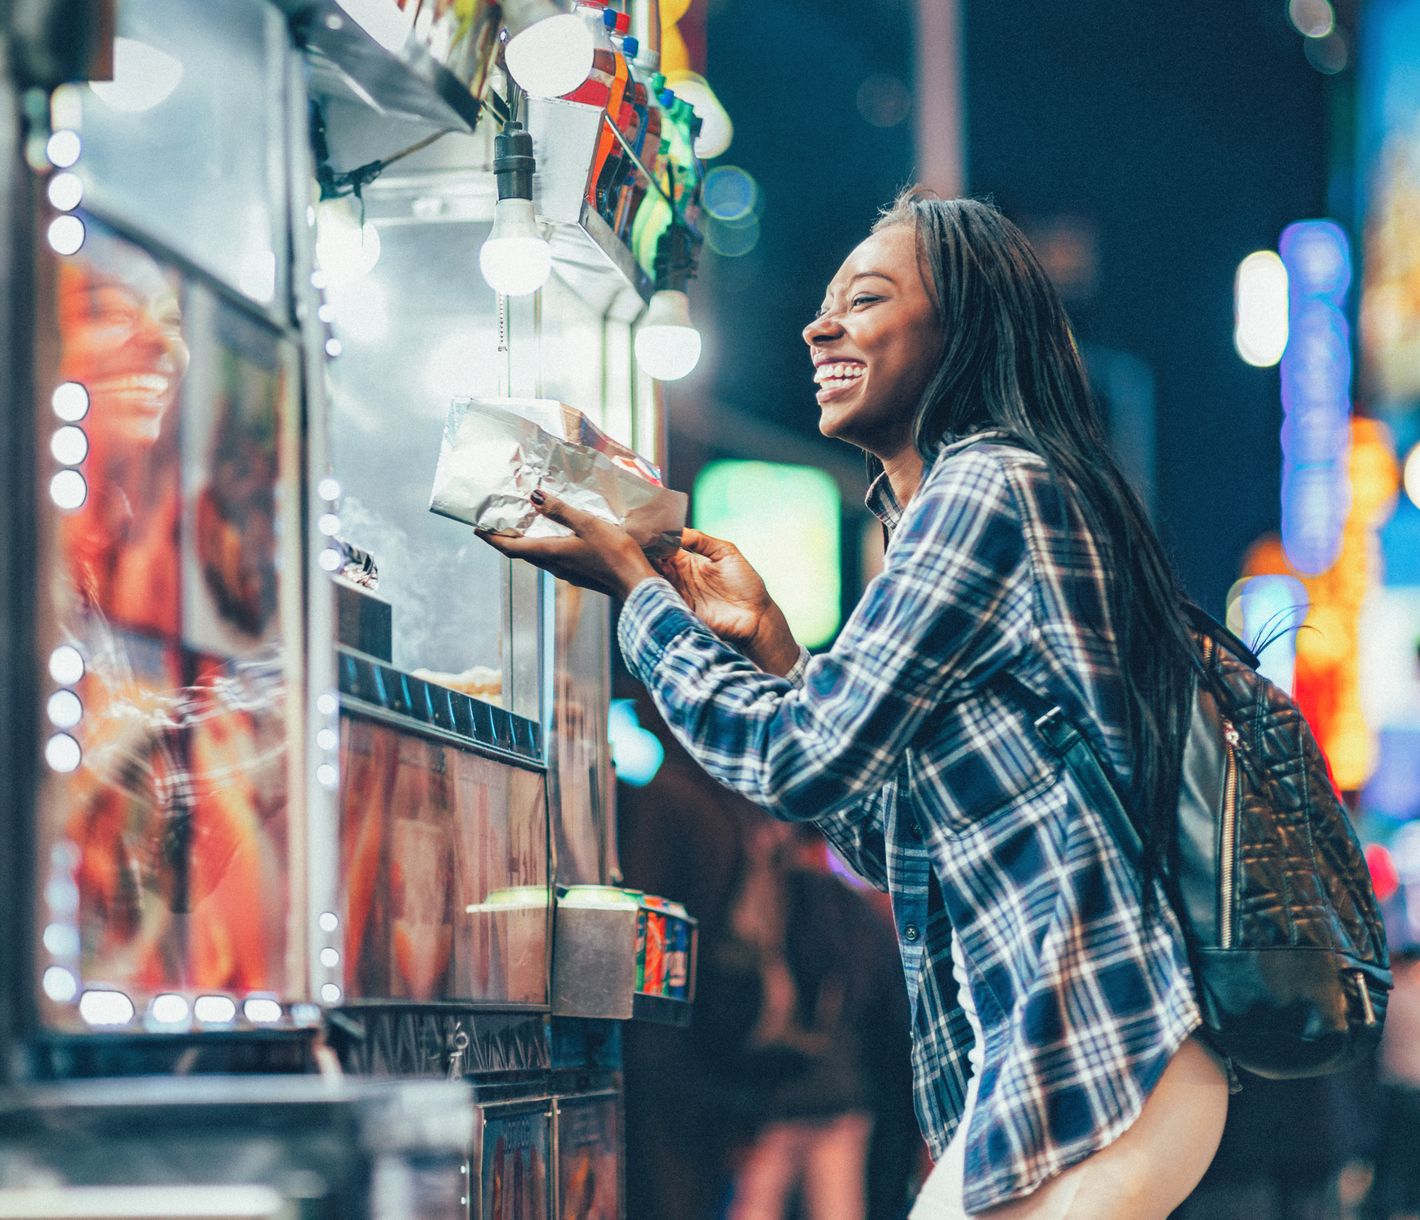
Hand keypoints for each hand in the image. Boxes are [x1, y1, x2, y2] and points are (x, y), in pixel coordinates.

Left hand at [475, 489, 656, 598]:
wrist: (637, 583)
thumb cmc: (614, 552)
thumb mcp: (587, 524)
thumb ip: (560, 510)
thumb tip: (534, 497)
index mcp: (550, 553)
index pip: (511, 547)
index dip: (492, 539)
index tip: (477, 530)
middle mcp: (554, 566)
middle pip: (522, 553)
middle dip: (508, 539)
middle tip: (499, 524)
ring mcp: (567, 573)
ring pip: (539, 556)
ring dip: (528, 543)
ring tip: (524, 527)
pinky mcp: (580, 575)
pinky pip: (555, 559)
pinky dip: (546, 547)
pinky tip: (556, 538)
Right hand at [655, 529, 799, 675]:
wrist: (756, 615)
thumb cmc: (746, 583)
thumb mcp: (726, 552)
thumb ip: (702, 540)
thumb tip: (679, 531)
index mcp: (690, 563)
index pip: (667, 550)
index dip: (657, 543)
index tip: (645, 535)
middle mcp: (682, 578)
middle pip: (657, 566)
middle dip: (648, 558)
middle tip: (638, 548)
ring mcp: (681, 595)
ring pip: (657, 583)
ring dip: (650, 574)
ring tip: (642, 563)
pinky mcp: (683, 611)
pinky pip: (665, 601)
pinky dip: (658, 593)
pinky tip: (653, 582)